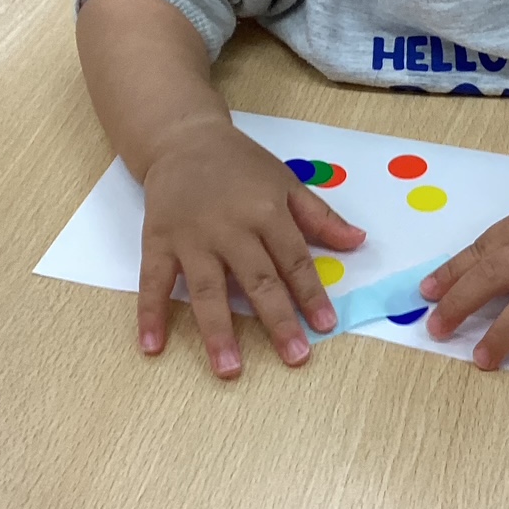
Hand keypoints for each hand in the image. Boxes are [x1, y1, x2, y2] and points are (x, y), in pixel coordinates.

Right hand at [138, 117, 365, 378]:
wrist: (183, 139)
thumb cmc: (240, 164)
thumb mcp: (286, 182)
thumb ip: (320, 216)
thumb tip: (359, 242)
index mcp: (266, 211)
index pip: (294, 261)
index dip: (311, 294)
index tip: (325, 326)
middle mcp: (230, 228)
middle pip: (257, 280)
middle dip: (277, 320)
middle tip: (294, 357)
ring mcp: (191, 237)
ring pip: (207, 290)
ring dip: (218, 331)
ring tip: (229, 368)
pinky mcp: (157, 241)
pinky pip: (154, 281)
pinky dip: (149, 313)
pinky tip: (152, 346)